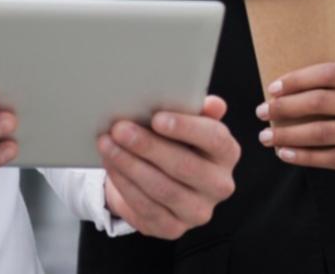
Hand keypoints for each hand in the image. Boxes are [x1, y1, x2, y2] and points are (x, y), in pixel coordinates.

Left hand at [99, 95, 239, 239]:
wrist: (155, 174)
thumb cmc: (173, 140)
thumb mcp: (184, 120)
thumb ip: (197, 109)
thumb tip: (214, 105)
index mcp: (227, 153)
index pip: (215, 139)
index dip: (186, 128)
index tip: (157, 118)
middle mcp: (219, 185)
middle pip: (185, 166)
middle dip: (148, 146)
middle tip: (120, 129)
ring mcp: (198, 211)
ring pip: (163, 189)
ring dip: (130, 165)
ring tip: (108, 144)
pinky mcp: (173, 228)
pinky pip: (147, 208)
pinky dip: (125, 185)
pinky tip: (111, 166)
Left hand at [257, 62, 334, 177]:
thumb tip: (300, 94)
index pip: (326, 74)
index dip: (296, 79)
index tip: (273, 87)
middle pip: (319, 103)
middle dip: (284, 108)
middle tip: (262, 112)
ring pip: (323, 133)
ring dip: (289, 136)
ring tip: (268, 137)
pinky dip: (308, 157)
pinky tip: (289, 155)